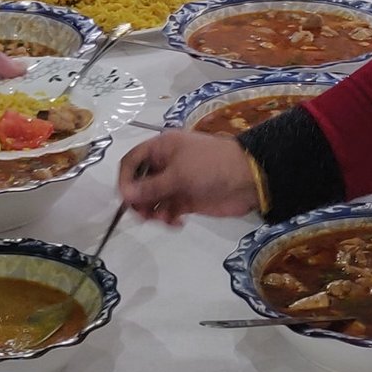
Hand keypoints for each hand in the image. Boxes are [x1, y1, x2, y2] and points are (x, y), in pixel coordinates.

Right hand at [118, 130, 257, 225]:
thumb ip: (150, 187)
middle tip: (145, 216)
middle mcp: (165, 164)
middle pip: (140, 183)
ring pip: (152, 199)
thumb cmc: (210, 166)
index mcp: (161, 148)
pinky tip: (176, 223)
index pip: (132, 161)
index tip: (126, 200)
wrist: (247, 179)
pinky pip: (167, 210)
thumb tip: (124, 195)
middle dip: (139, 200)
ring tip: (164, 219)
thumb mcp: (178, 174)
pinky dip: (167, 218)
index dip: (125, 179)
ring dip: (153, 211)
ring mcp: (176, 182)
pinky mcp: (186, 199)